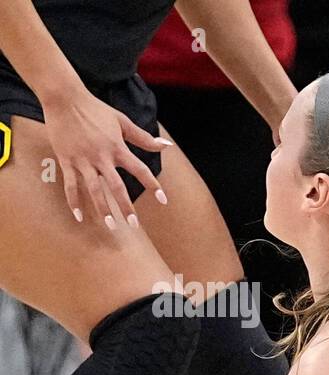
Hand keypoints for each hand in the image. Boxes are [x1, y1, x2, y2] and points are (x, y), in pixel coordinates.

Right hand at [42, 89, 170, 226]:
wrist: (64, 98)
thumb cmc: (95, 109)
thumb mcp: (122, 121)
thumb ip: (143, 138)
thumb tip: (167, 146)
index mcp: (117, 148)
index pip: (140, 170)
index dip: (153, 185)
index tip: (163, 200)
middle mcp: (101, 157)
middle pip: (116, 186)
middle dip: (126, 206)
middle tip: (133, 224)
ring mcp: (83, 160)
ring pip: (94, 189)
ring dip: (102, 208)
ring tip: (110, 224)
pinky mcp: (66, 160)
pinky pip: (71, 185)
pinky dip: (74, 201)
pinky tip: (79, 216)